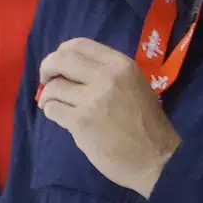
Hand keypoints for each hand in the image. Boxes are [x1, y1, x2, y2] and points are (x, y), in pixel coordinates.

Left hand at [36, 37, 181, 198]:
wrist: (156, 158)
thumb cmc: (146, 124)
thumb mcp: (134, 85)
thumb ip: (106, 73)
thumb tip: (70, 70)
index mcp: (120, 64)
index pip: (79, 44)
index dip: (61, 52)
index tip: (59, 65)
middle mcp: (106, 77)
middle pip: (61, 60)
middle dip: (47, 68)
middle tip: (46, 80)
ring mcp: (92, 100)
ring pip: (54, 87)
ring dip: (48, 96)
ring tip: (52, 104)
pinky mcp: (81, 122)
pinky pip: (54, 109)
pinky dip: (52, 112)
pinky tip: (60, 118)